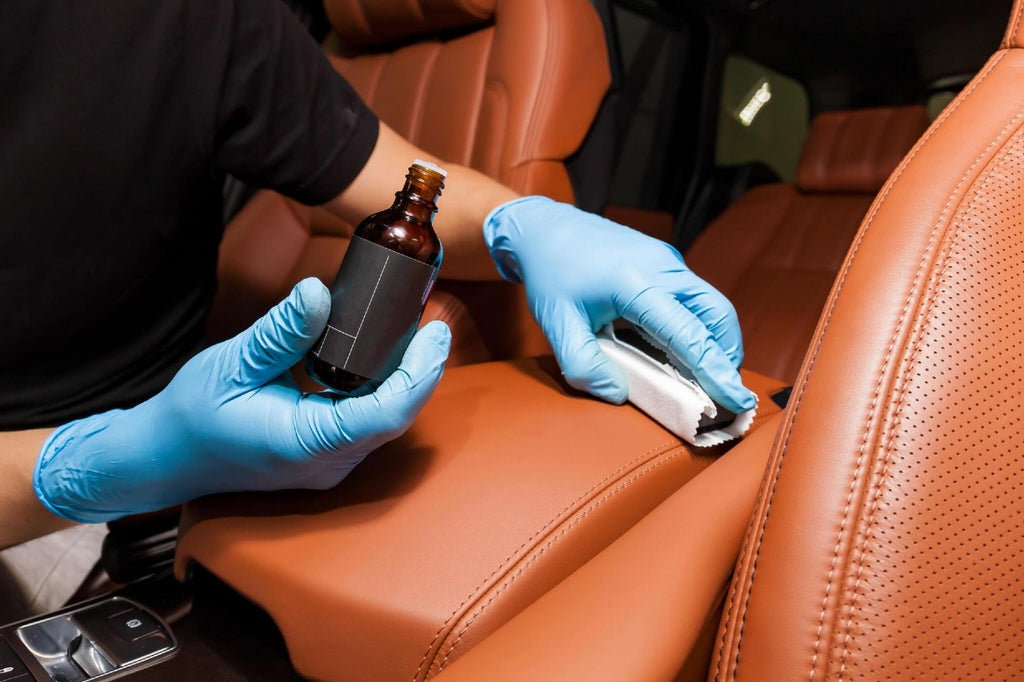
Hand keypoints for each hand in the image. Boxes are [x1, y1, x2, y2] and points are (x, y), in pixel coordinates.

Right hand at [34, 278, 450, 522]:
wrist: (167, 456)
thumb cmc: (192, 414)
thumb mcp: (231, 363)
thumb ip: (280, 333)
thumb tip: (318, 293)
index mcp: (305, 445)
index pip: (386, 414)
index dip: (420, 372)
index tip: (435, 331)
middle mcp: (327, 463)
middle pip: (397, 414)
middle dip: (421, 367)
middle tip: (432, 319)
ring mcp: (329, 463)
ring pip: (387, 418)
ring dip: (406, 376)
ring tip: (417, 329)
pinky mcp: (326, 454)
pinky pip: (369, 420)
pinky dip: (384, 385)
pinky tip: (388, 352)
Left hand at [484, 196, 754, 412]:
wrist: (545, 228)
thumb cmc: (550, 274)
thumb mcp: (556, 324)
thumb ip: (583, 365)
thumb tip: (618, 394)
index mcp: (635, 283)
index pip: (688, 333)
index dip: (714, 370)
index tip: (736, 399)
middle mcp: (662, 267)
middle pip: (716, 313)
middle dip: (726, 356)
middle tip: (724, 393)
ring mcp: (667, 261)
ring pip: (710, 304)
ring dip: (716, 341)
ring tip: (709, 377)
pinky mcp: (665, 261)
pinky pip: (695, 296)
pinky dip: (700, 325)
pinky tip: (684, 350)